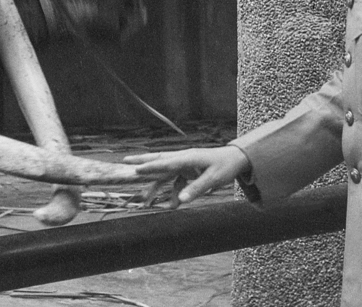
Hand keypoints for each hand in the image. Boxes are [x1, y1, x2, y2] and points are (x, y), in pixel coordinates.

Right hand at [123, 145, 251, 206]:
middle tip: (125, 161)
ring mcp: (186, 163)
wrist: (236, 159)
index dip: (150, 167)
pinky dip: (173, 192)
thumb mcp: (213, 179)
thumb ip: (196, 189)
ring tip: (146, 198)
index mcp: (188, 158)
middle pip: (159, 159)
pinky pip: (176, 180)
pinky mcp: (189, 169)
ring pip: (165, 171)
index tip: (135, 169)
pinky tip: (174, 205)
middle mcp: (184, 158)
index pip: (165, 163)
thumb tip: (180, 200)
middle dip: (142, 162)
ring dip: (156, 184)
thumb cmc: (225, 167)